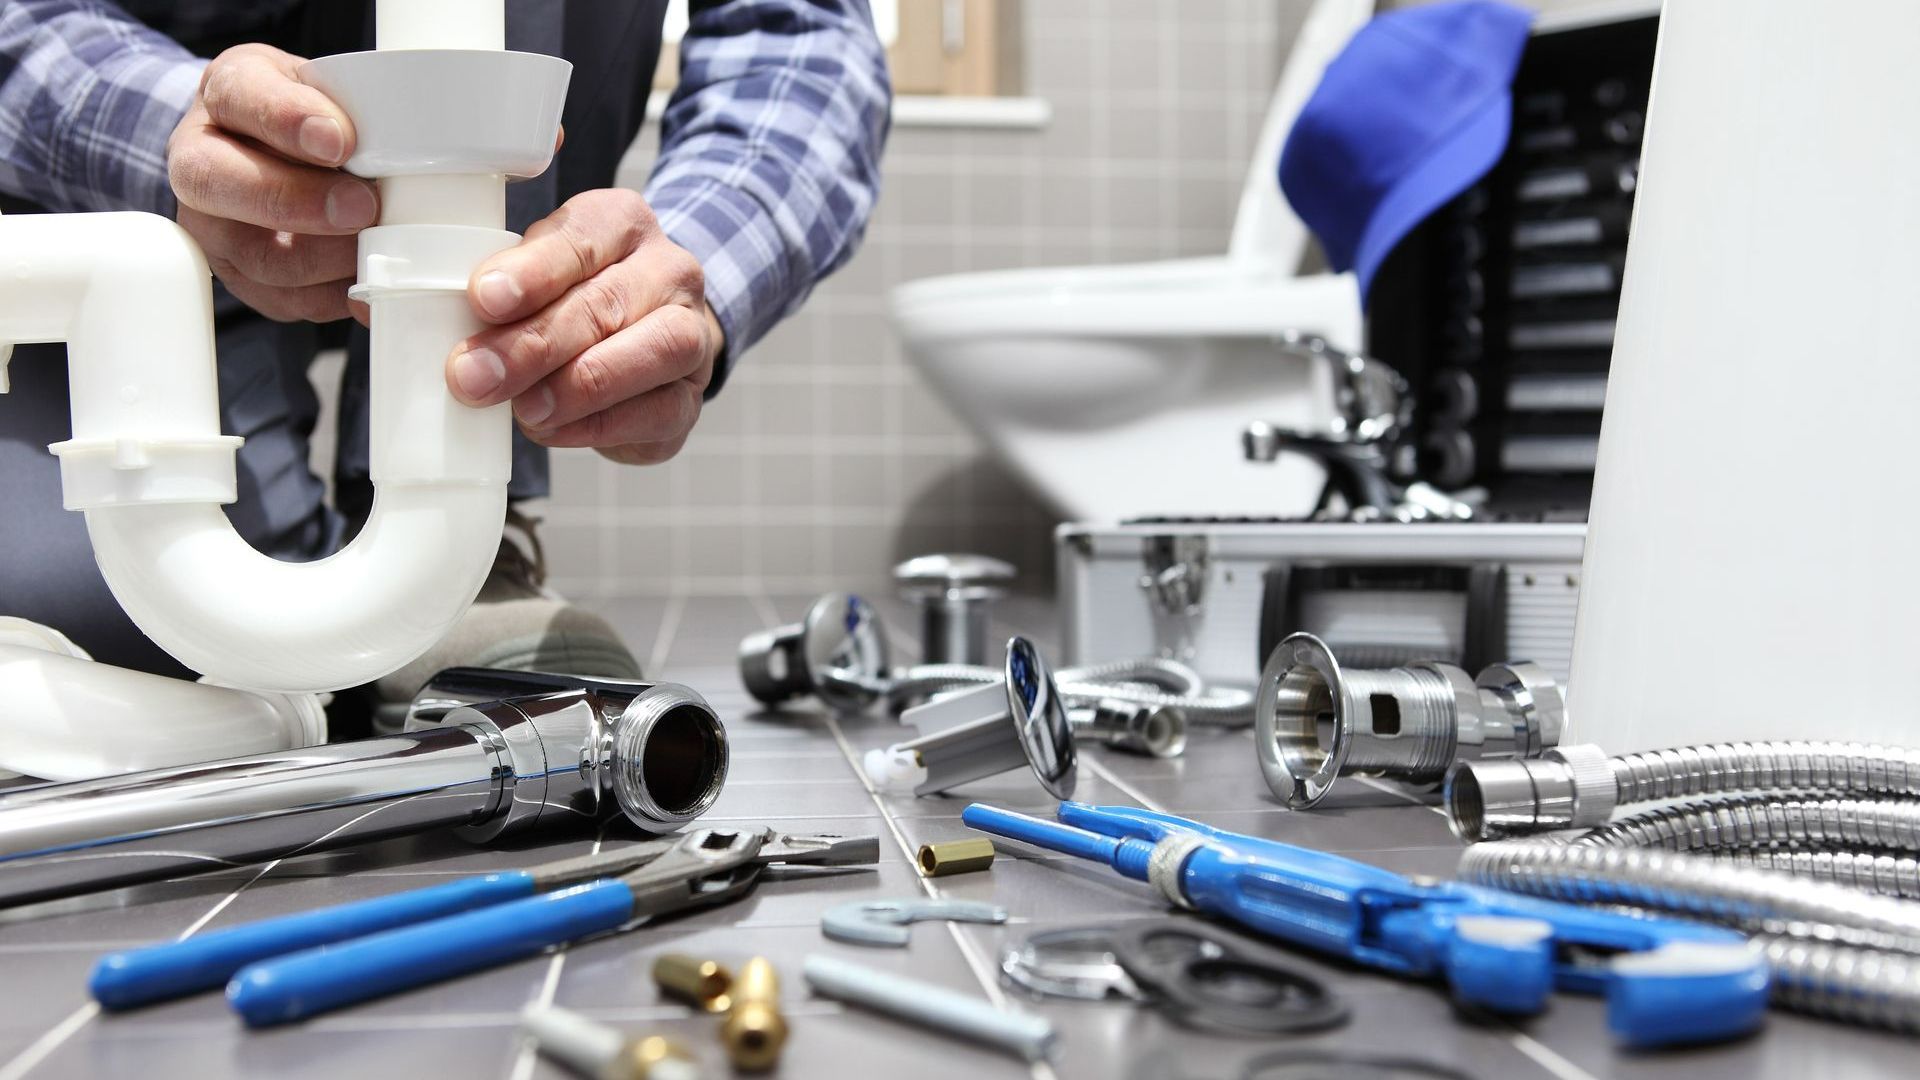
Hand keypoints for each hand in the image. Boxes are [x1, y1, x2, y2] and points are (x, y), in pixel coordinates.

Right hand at [166, 44, 374, 322]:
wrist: (277, 151)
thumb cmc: (307, 113)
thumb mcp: (324, 83)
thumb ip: (345, 105)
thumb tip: (384, 148)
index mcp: (224, 93)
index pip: (238, 96)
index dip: (286, 120)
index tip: (338, 139)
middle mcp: (201, 162)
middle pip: (220, 186)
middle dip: (298, 202)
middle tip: (362, 206)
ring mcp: (215, 228)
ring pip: (258, 256)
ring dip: (326, 258)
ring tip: (374, 244)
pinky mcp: (244, 279)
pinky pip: (286, 300)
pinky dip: (335, 295)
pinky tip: (370, 278)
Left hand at [444, 188, 723, 464]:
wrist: (650, 338)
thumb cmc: (576, 299)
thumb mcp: (535, 273)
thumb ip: (494, 290)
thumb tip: (416, 323)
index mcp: (622, 223)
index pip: (579, 239)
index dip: (531, 272)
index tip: (483, 299)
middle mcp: (669, 271)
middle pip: (606, 302)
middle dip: (534, 344)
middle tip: (474, 376)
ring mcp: (691, 335)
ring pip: (651, 353)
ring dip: (577, 387)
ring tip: (523, 410)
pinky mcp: (690, 398)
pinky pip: (656, 412)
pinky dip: (597, 425)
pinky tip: (552, 428)